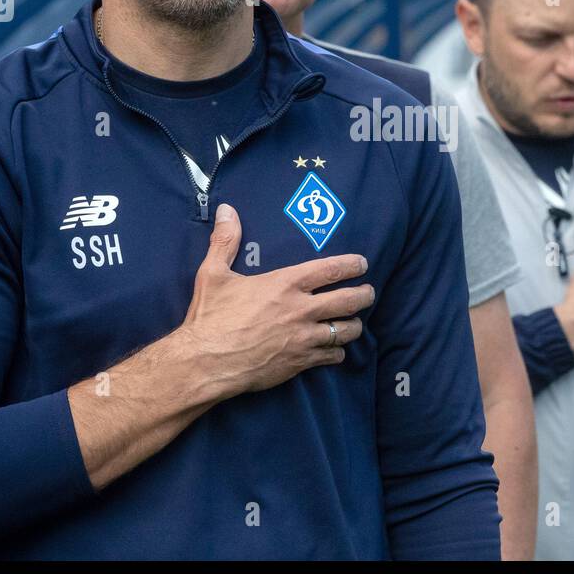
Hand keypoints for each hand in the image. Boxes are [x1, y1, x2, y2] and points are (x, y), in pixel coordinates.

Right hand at [176, 204, 374, 397]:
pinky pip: (332, 355)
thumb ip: (225, 241)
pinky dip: (337, 352)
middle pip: (349, 300)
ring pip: (346, 330)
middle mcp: (301, 309)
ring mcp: (304, 338)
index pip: (330, 269)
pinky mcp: (300, 362)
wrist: (206, 363)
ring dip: (354, 325)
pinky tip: (335, 350)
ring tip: (355, 322)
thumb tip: (226, 210)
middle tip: (368, 292)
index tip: (362, 264)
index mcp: (285, 284)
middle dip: (364, 295)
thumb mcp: (213, 274)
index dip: (352, 265)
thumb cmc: (210, 317)